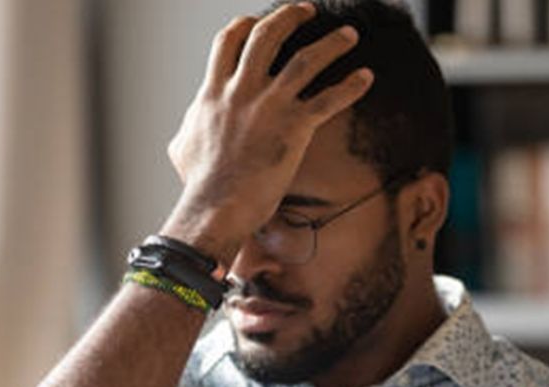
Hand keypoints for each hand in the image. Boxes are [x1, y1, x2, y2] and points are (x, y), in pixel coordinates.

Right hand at [160, 2, 374, 263]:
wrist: (215, 206)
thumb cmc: (199, 184)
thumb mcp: (182, 147)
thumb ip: (189, 127)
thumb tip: (187, 128)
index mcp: (214, 92)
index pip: (227, 42)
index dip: (244, 25)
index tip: (256, 20)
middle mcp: (242, 91)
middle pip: (267, 36)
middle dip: (290, 17)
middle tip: (307, 11)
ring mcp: (269, 107)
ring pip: (306, 60)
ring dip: (331, 43)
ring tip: (349, 34)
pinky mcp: (294, 127)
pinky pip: (328, 99)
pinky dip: (350, 86)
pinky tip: (366, 77)